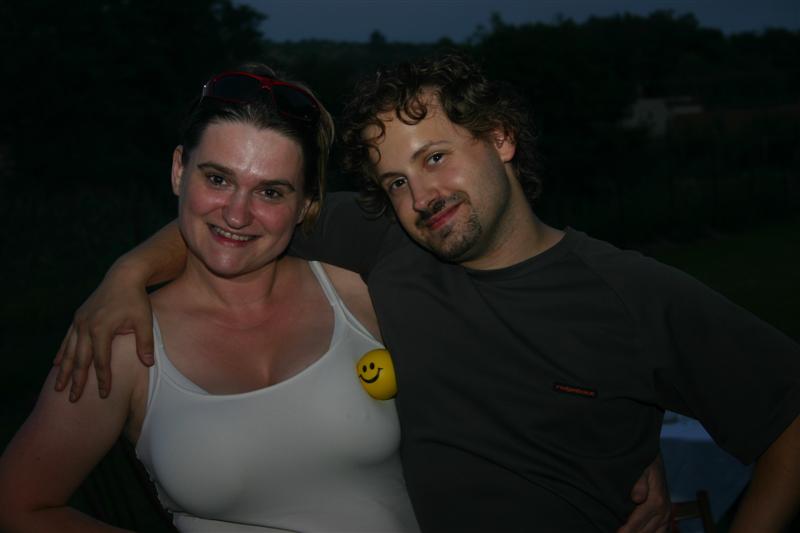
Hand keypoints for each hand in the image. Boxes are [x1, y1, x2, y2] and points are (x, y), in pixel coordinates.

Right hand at [54, 269, 153, 401]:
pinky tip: (57, 364)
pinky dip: (62, 352)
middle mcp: (86, 326)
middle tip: (72, 399)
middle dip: (76, 381)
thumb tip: (148, 364)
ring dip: (64, 370)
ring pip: (70, 351)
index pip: (101, 361)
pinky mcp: (78, 317)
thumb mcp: (145, 320)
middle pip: (80, 360)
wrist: (124, 276)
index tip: (104, 395)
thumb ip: (145, 343)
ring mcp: (80, 321)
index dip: (102, 379)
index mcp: (102, 329)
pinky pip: (67, 339)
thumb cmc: (136, 299)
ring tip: (58, 387)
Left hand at [618, 453, 670, 532]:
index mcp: (656, 501)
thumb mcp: (643, 467)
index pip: (637, 521)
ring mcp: (665, 515)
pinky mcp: (665, 517)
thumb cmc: (646, 463)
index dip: (625, 530)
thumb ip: (640, 482)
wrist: (654, 459)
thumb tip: (637, 498)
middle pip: (644, 531)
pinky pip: (659, 532)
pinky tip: (635, 532)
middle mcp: (663, 511)